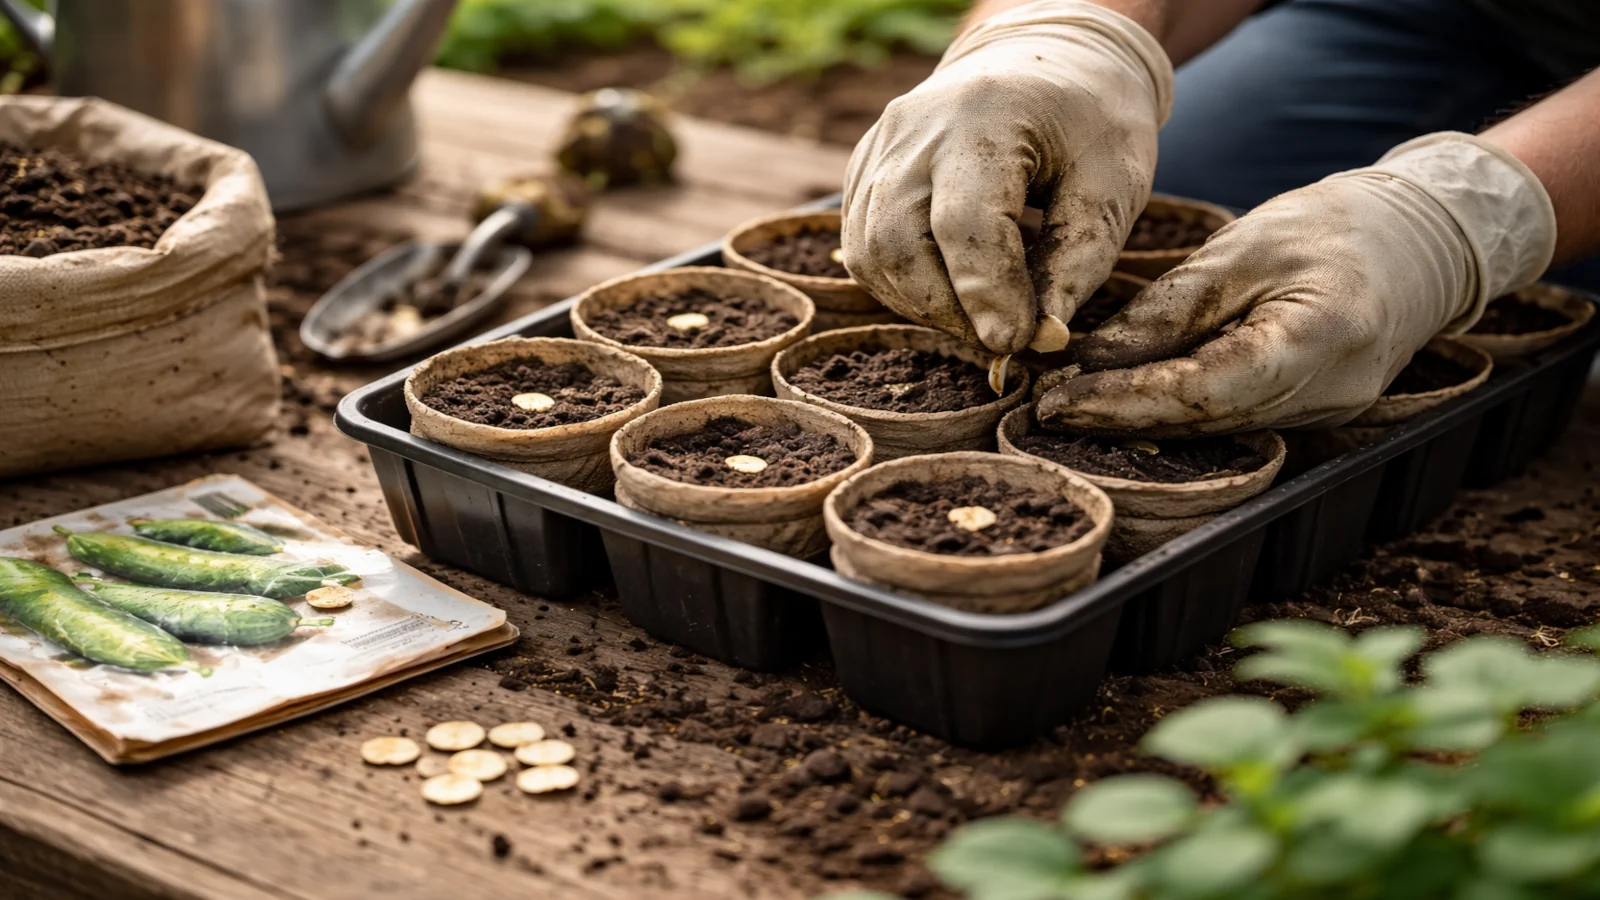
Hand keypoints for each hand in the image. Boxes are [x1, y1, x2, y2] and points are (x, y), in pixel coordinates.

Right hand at [839, 0, 1172, 353]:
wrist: (1045, 60)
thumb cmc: (1089, 123)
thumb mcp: (1113, 185)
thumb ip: (1077, 264)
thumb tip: (1038, 341)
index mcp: (984, 117)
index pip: (964, 224)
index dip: (987, 295)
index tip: (1019, 342)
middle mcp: (913, 129)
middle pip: (896, 244)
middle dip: (947, 311)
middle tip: (1003, 337)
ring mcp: (879, 147)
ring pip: (870, 254)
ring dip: (924, 305)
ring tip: (981, 315)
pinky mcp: (864, 169)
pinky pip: (864, 247)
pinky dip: (905, 285)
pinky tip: (952, 290)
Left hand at [1038, 133, 1556, 434]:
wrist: (1420, 242)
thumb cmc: (1333, 228)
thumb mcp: (1241, 250)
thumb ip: (1168, 311)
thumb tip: (1087, 360)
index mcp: (1316, 340)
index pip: (1200, 391)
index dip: (1122, 403)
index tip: (1054, 401)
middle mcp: (1325, 395)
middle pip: (1200, 423)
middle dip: (1114, 420)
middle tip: (1038, 409)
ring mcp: (1323, 415)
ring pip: (1210, 432)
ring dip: (1136, 424)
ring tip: (1063, 407)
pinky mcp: (1310, 416)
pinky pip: (1229, 424)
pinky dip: (1173, 416)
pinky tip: (1119, 406)